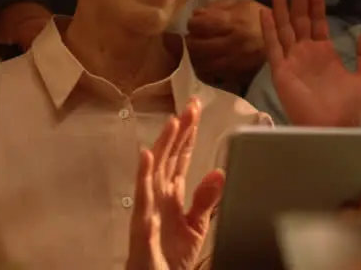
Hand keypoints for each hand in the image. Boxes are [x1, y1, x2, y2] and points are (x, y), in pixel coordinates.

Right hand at [127, 98, 224, 269]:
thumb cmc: (170, 257)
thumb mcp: (196, 226)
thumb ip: (205, 200)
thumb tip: (218, 173)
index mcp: (172, 194)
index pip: (181, 157)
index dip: (188, 133)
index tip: (195, 109)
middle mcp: (158, 195)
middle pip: (169, 156)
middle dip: (180, 131)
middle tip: (190, 105)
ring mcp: (148, 208)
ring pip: (155, 170)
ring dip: (163, 145)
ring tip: (173, 122)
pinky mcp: (142, 225)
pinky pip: (142, 198)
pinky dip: (144, 176)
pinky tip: (146, 156)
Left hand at [184, 0, 265, 82]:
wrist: (282, 41)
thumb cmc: (258, 18)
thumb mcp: (242, 3)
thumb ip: (217, 6)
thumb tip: (196, 14)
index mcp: (233, 22)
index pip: (199, 25)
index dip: (193, 23)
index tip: (195, 23)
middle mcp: (232, 43)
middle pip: (196, 46)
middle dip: (190, 41)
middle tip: (193, 38)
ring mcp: (233, 62)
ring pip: (200, 63)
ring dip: (194, 56)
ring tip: (198, 50)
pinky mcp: (236, 75)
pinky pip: (210, 75)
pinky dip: (204, 69)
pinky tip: (205, 62)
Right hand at [261, 0, 360, 127]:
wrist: (335, 130)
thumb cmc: (349, 108)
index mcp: (323, 52)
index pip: (317, 20)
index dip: (315, 2)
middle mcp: (305, 52)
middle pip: (298, 18)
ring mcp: (291, 61)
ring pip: (284, 27)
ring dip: (280, 6)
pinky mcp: (281, 72)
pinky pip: (273, 47)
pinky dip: (269, 30)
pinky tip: (266, 13)